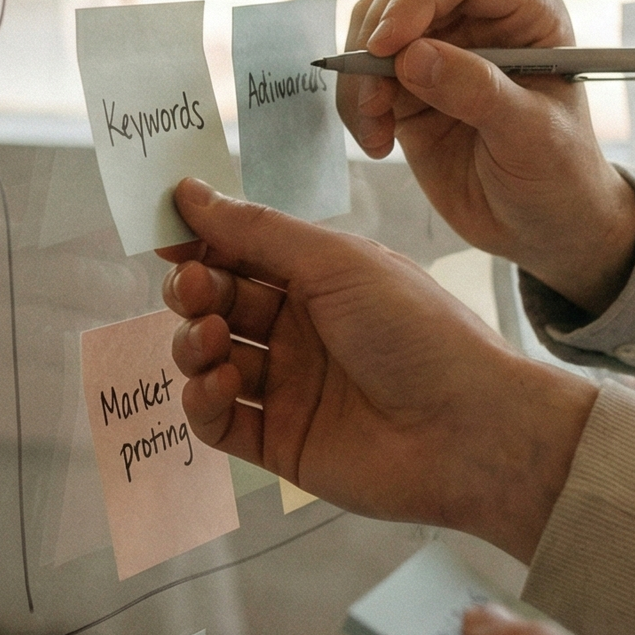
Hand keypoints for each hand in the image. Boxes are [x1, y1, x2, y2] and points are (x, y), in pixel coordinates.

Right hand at [158, 178, 597, 561]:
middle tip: (193, 288)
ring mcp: (289, 388)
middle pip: (219, 304)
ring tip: (214, 340)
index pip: (240, 252)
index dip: (200, 241)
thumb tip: (188, 190)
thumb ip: (256, 231)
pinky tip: (219, 385)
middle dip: (194, 291)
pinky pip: (218, 422)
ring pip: (210, 360)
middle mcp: (300, 331)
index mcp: (319, 279)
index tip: (166, 231)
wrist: (468, 428)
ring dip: (194, 343)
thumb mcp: (336, 262)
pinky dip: (203, 401)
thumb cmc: (416, 330)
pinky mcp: (281, 443)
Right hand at [338, 0, 634, 313]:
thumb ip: (478, 92)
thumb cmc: (560, 175)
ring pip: (372, 29)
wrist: (543, 227)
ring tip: (375, 127)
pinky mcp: (408, 90)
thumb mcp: (532, 135)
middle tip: (375, 99)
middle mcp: (478, 22)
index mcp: (525, 13)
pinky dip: (355, 106)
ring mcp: (439, 53)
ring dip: (359, 76)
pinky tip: (377, 144)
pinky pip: (361, 77)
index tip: (387, 46)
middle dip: (377, 40)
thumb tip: (412, 56)